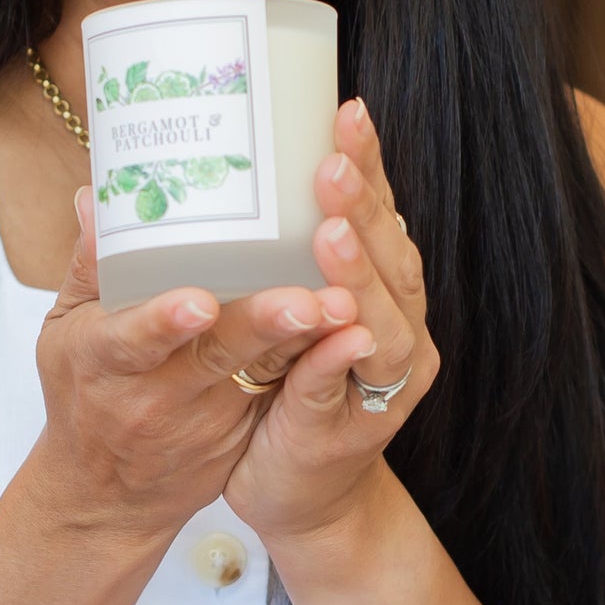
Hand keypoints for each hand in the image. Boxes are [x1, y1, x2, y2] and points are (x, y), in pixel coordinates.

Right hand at [28, 188, 357, 540]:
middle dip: (261, 326)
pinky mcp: (238, 430)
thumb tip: (93, 196)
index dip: (164, 321)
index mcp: (103, 361)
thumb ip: (87, 266)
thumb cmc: (81, 390)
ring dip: (303, 343)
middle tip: (306, 298)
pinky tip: (350, 329)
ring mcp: (203, 418)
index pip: (132, 340)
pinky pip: (278, 387)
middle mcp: (156, 394)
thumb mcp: (66, 331)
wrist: (104, 495)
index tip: (201, 301)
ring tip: (342, 307)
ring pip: (260, 373)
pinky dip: (312, 358)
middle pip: (213, 357)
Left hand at [223, 97, 438, 541]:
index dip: (368, 164)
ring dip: (358, 274)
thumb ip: (267, 251)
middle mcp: (395, 327)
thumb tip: (208, 171)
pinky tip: (340, 332)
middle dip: (361, 205)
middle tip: (331, 160)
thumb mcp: (279, 309)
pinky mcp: (347, 428)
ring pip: (380, 320)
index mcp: (377, 288)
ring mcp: (379, 381)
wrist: (301, 494)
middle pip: (389, 255)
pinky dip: (341, 360)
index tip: (346, 110)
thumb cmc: (284, 385)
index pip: (377, 213)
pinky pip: (344, 388)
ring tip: (329, 232)